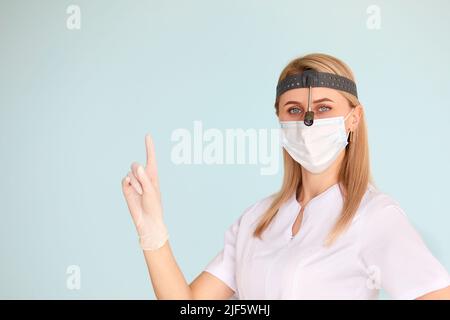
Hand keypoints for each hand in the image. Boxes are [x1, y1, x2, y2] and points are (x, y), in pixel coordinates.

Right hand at [121, 134, 168, 250]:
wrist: (147, 220)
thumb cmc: (154, 205)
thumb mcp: (152, 190)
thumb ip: (145, 178)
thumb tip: (137, 167)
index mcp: (153, 175)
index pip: (150, 158)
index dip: (149, 147)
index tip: (148, 135)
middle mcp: (143, 176)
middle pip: (136, 165)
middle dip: (139, 174)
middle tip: (144, 187)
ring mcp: (134, 182)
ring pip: (130, 173)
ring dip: (136, 183)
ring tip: (141, 194)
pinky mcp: (126, 188)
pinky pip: (124, 180)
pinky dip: (128, 184)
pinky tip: (132, 191)